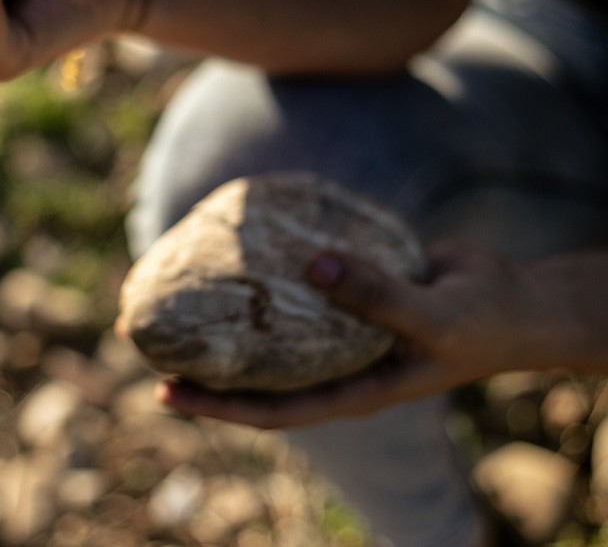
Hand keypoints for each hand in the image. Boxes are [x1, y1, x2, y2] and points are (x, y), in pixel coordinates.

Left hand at [158, 243, 552, 428]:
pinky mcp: (343, 288)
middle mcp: (332, 360)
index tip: (164, 391)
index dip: (217, 407)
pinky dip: (267, 269)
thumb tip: (315, 264)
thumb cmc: (480, 321)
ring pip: (269, 326)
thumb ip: (378, 294)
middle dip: (203, 361)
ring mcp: (335, 326)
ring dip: (227, 313)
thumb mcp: (434, 317)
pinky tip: (238, 247)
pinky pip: (296, 282)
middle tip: (145, 335)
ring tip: (179, 291)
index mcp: (349, 388)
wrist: (512, 298)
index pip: (271, 409)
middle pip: (256, 370)